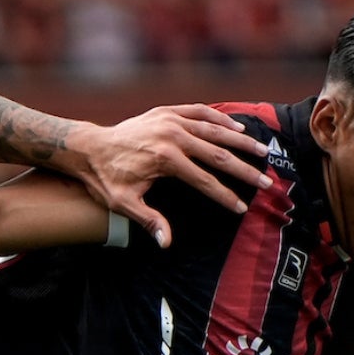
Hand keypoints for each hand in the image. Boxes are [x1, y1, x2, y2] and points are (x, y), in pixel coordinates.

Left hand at [68, 105, 269, 247]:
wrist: (88, 148)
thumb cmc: (105, 178)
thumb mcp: (123, 204)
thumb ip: (149, 220)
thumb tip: (166, 243)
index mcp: (165, 159)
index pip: (204, 181)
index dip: (225, 197)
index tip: (242, 208)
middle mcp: (171, 135)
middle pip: (217, 154)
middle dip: (243, 170)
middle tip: (265, 181)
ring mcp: (170, 120)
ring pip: (214, 129)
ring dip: (240, 141)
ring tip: (263, 152)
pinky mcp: (166, 111)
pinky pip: (200, 111)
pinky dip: (220, 119)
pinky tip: (237, 128)